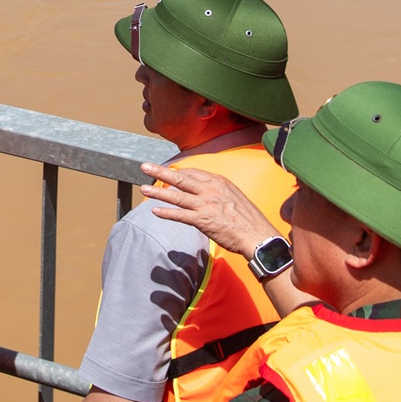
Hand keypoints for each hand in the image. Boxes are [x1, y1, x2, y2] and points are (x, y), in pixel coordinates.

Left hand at [140, 161, 277, 257]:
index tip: (164, 172)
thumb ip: (217, 190)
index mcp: (218, 181)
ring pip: (177, 195)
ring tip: (143, 189)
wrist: (256, 234)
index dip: (176, 172)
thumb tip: (204, 189)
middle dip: (160, 172)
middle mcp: (210, 190)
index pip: (191, 172)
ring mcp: (206, 205)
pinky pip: (181, 215)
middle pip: (180, 178)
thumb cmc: (247, 217)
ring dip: (158, 192)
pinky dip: (167, 213)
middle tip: (144, 167)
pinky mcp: (203, 220)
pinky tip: (155, 211)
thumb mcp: (233, 195)